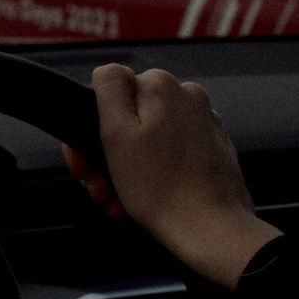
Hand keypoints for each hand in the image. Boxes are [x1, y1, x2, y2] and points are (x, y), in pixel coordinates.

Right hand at [62, 63, 278, 288]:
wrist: (211, 229)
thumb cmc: (161, 188)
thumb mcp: (117, 132)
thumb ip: (109, 87)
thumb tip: (107, 70)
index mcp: (162, 87)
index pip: (107, 94)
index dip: (88, 132)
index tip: (85, 164)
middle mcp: (188, 97)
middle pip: (128, 120)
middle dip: (107, 155)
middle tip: (100, 188)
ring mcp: (204, 124)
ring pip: (148, 141)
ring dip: (127, 170)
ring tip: (121, 201)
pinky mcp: (214, 150)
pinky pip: (171, 156)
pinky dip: (154, 175)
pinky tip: (145, 201)